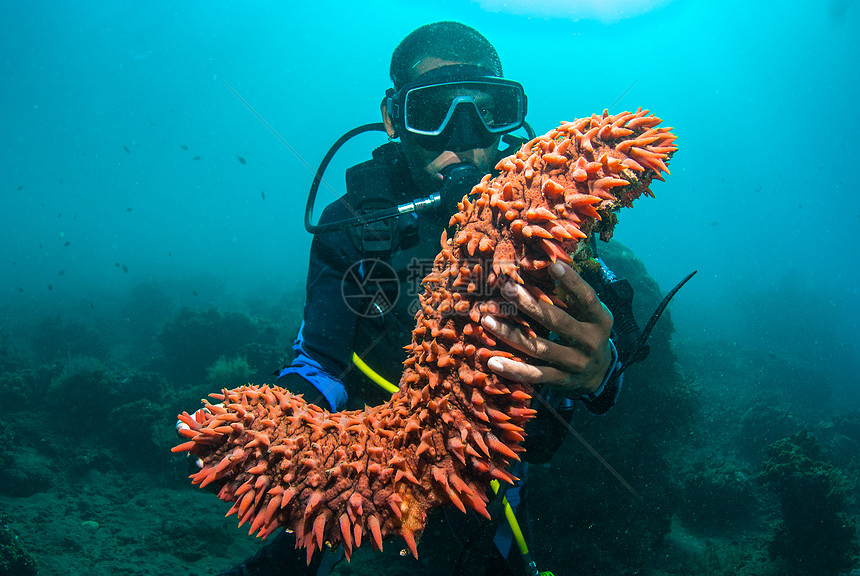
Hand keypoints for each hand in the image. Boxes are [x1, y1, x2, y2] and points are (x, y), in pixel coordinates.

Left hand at [480, 261, 613, 396]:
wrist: (600, 374)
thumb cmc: (588, 331)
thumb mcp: (590, 313)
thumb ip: (573, 294)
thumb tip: (548, 263)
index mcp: (600, 320)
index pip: (587, 298)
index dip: (573, 281)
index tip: (552, 264)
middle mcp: (590, 342)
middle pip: (557, 322)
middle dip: (529, 305)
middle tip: (506, 288)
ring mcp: (575, 363)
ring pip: (540, 348)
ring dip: (511, 334)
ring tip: (487, 320)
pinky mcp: (561, 380)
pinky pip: (535, 375)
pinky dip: (513, 369)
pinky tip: (492, 361)